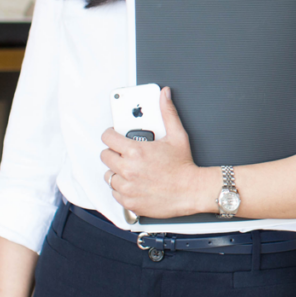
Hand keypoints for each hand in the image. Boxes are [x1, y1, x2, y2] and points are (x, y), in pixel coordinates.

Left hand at [101, 87, 215, 217]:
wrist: (191, 191)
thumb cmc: (183, 166)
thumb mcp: (177, 135)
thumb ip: (168, 112)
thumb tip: (164, 95)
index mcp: (136, 151)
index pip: (107, 138)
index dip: (110, 134)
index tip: (114, 135)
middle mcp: (128, 169)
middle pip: (105, 156)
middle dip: (114, 152)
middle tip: (125, 153)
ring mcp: (126, 186)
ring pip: (108, 175)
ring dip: (117, 171)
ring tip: (131, 169)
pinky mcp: (128, 201)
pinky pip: (115, 192)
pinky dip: (122, 188)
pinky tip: (134, 183)